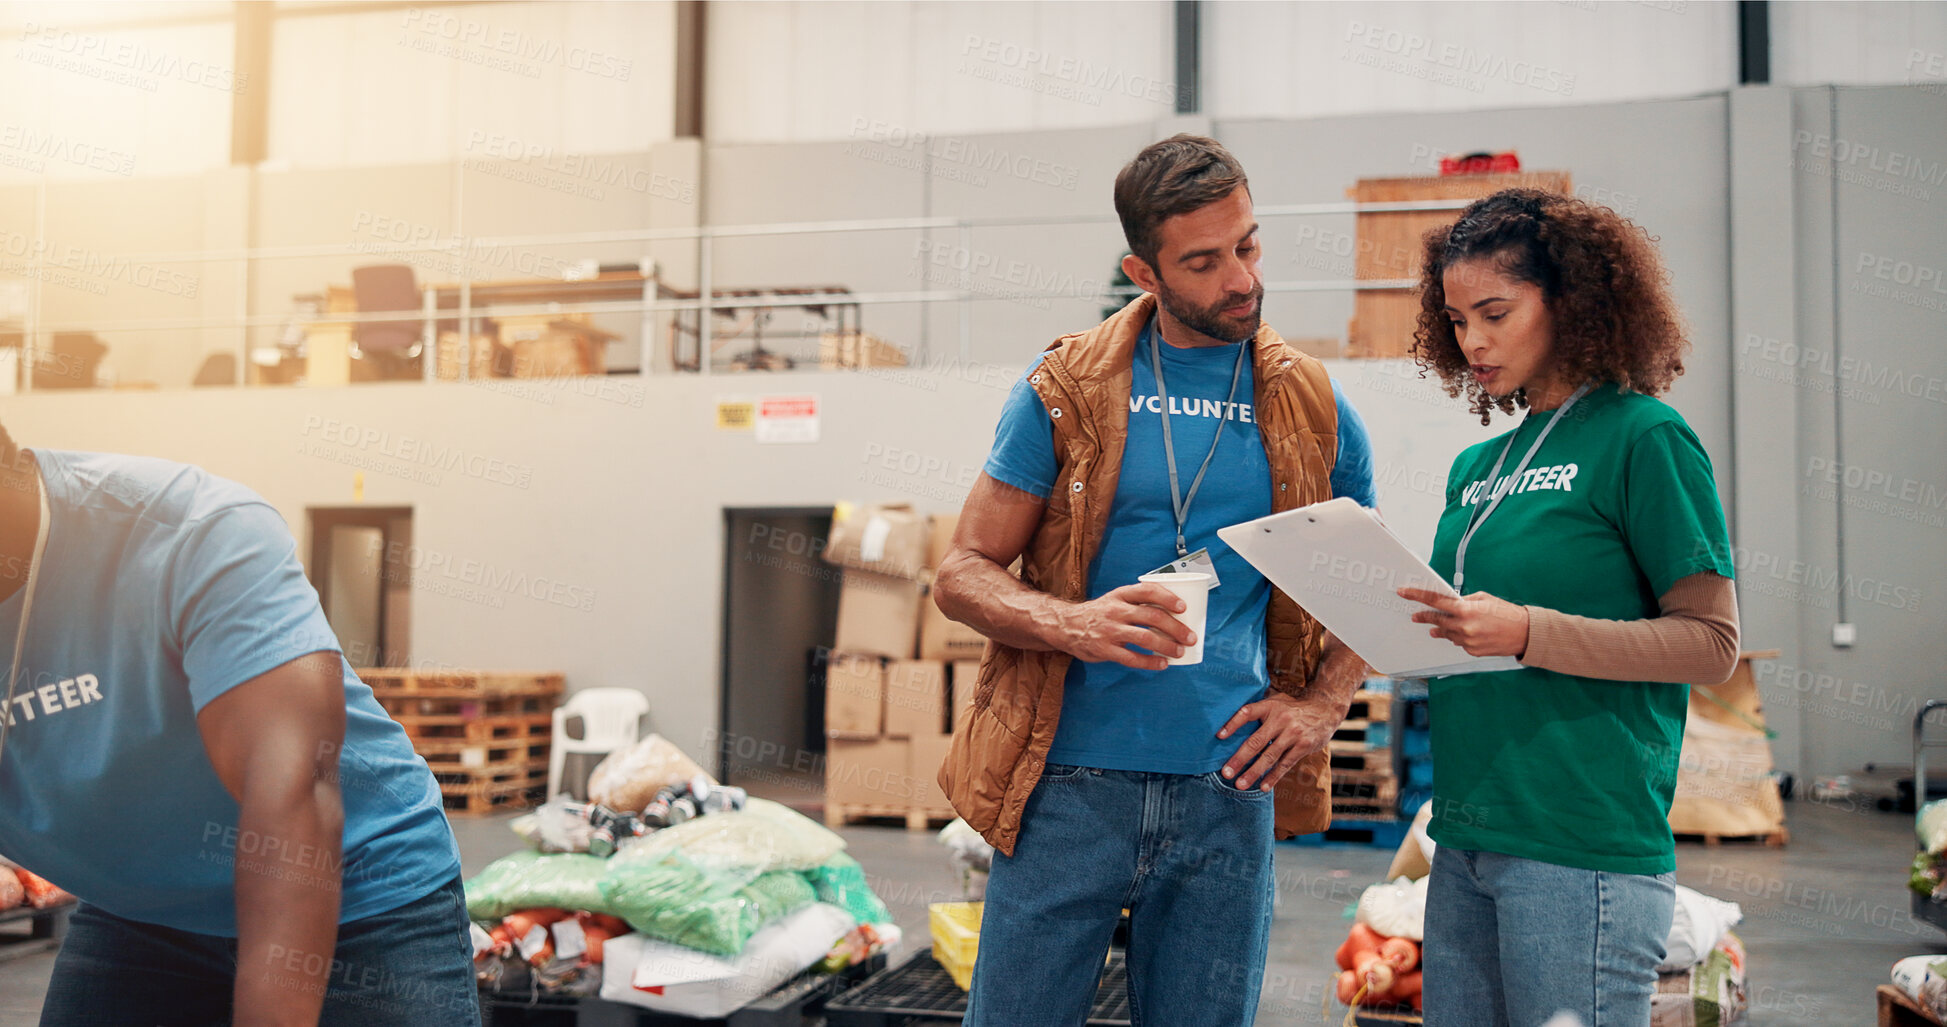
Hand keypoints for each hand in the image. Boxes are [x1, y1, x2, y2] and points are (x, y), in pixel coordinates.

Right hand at [1052, 583, 1196, 670]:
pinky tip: (1162, 664)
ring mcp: (1109, 630)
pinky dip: (1150, 662)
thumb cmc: (1099, 614)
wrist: (1065, 626)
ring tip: (1179, 652)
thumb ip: (1137, 603)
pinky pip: (1131, 658)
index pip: (1147, 591)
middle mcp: (1115, 610)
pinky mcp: (1104, 649)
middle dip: (1176, 628)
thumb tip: (1172, 614)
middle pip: (1152, 616)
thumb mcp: (1114, 600)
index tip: (1183, 607)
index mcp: (1120, 595)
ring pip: (1145, 638)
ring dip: (1166, 646)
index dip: (1168, 597)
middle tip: (1190, 637)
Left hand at [1216, 691, 1337, 791]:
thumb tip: (1231, 724)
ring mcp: (1293, 734)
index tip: (1218, 736)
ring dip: (1253, 772)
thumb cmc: (1293, 709)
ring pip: (1269, 756)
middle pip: (1255, 741)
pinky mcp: (1303, 746)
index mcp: (1270, 706)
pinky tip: (1263, 787)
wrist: (1326, 710)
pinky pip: (1285, 764)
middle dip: (1239, 759)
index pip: (1247, 713)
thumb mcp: (1277, 702)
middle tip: (1226, 773)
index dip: (1232, 724)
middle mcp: (1281, 719)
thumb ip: (1259, 711)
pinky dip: (1273, 776)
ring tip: (1240, 785)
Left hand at [1397, 587, 1529, 657]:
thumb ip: (1463, 601)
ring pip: (1447, 633)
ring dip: (1443, 628)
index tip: (1404, 592)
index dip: (1417, 596)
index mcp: (1465, 610)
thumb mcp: (1484, 598)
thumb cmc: (1506, 613)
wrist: (1524, 633)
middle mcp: (1463, 626)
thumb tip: (1449, 603)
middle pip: (1436, 620)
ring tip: (1440, 624)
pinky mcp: (1471, 651)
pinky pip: (1458, 642)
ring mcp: (1467, 641)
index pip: (1434, 601)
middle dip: (1425, 617)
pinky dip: (1459, 636)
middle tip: (1415, 616)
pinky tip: (1466, 632)